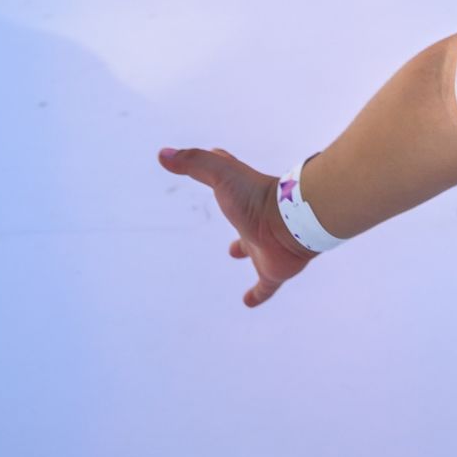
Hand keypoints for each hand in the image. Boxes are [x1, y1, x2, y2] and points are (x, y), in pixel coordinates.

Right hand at [159, 146, 314, 306]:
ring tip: (235, 254)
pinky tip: (248, 302)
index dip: (220, 166)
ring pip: (255, 250)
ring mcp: (266, 247)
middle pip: (243, 218)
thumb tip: (163, 153)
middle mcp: (255, 222)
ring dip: (246, 251)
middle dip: (234, 216)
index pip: (230, 178)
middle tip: (224, 214)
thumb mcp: (221, 173)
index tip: (216, 154)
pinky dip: (258, 294)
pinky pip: (265, 286)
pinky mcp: (274, 271)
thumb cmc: (256, 197)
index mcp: (244, 199)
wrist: (293, 224)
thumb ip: (194, 162)